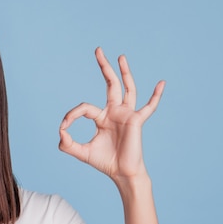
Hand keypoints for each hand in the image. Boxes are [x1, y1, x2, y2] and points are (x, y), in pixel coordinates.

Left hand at [58, 47, 164, 183]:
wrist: (121, 173)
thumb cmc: (105, 162)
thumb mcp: (81, 152)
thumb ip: (67, 144)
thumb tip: (60, 132)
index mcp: (101, 118)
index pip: (84, 108)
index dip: (71, 115)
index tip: (64, 127)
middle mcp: (114, 112)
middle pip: (110, 84)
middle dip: (104, 67)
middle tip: (98, 50)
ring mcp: (127, 115)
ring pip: (127, 89)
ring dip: (124, 73)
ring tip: (120, 57)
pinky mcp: (137, 121)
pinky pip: (149, 107)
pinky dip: (156, 96)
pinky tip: (161, 83)